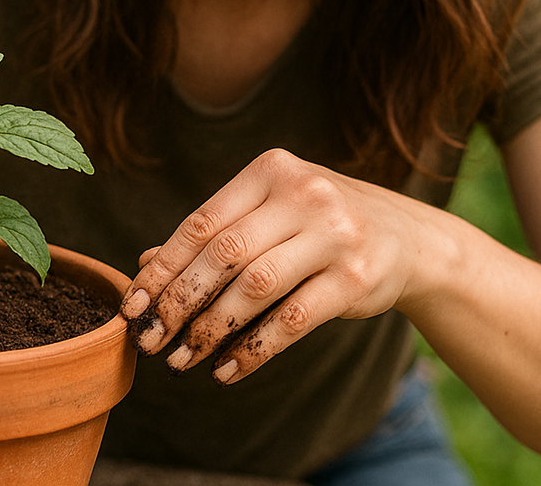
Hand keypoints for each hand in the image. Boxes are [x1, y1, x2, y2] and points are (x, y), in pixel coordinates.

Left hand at [118, 148, 432, 383]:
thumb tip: (145, 265)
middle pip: (224, 255)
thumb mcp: (269, 213)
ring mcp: (334, 235)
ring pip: (255, 288)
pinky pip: (292, 320)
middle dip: (179, 303)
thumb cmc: (319, 224)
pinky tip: (227, 370)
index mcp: (272, 170)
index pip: (202, 223)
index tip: (132, 306)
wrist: (408, 238)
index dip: (162, 269)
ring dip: (212, 330)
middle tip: (150, 340)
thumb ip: (214, 235)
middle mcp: (305, 195)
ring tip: (183, 360)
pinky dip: (253, 350)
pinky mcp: (356, 279)